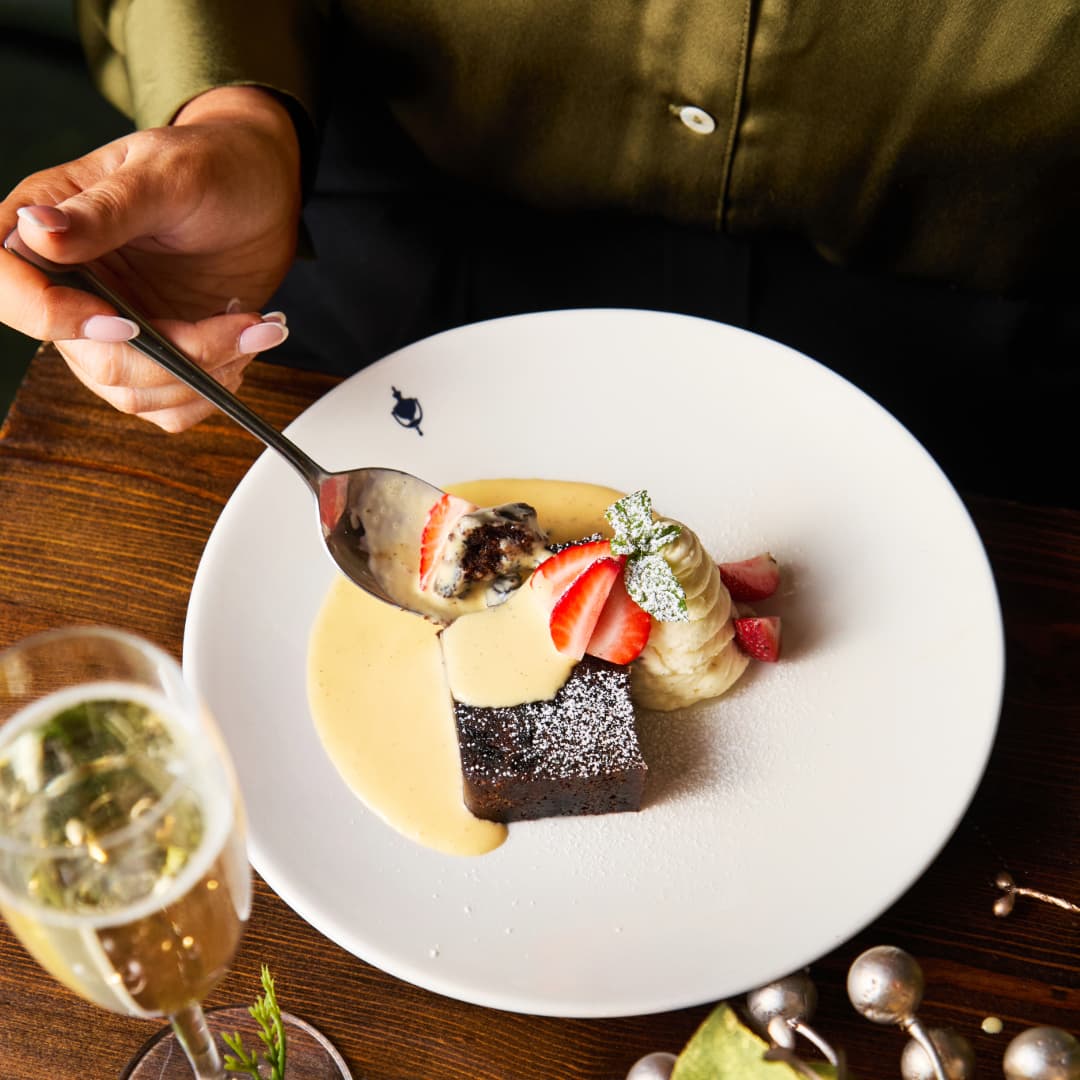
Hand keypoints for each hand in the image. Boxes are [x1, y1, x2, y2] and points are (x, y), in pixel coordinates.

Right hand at [0, 86, 302, 430]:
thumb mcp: (167, 176)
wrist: (265, 190)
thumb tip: (36, 229)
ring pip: (135, 391)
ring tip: (255, 330)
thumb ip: (106, 208)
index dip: (52, 318)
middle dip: (174, 356)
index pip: (7, 289)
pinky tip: (244, 348)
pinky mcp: (156, 351)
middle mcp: (72, 284)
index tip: (125, 321)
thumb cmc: (215, 163)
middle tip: (242, 326)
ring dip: (204, 374)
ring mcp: (113, 324)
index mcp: (47, 227)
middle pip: (92, 359)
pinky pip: (167, 404)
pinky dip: (210, 389)